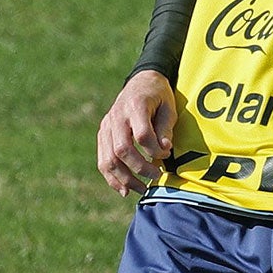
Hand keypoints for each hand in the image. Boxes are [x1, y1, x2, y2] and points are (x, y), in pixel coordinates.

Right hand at [97, 70, 176, 195]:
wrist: (140, 82)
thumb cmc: (158, 96)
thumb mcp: (169, 107)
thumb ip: (165, 129)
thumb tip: (164, 151)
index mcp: (134, 105)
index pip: (141, 134)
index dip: (154, 150)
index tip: (166, 155)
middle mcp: (116, 116)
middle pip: (122, 149)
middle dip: (139, 168)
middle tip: (156, 177)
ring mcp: (106, 126)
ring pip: (109, 159)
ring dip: (125, 179)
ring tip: (142, 190)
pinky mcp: (103, 135)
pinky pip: (103, 161)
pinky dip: (112, 178)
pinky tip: (124, 190)